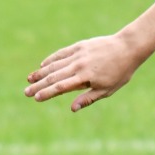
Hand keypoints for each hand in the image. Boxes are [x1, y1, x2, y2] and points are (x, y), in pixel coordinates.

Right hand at [24, 33, 141, 110]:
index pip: (62, 86)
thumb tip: (72, 108)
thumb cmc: (120, 72)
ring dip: (41, 73)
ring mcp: (78, 54)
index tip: (36, 98)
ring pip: (55, 64)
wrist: (128, 47)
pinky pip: (62, 53)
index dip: (48, 93)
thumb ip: (88, 98)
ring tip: (29, 79)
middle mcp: (79, 65)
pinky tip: (42, 65)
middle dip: (39, 85)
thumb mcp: (107, 89)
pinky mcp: (80, 46)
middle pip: (54, 76)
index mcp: (86, 77)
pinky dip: (51, 59)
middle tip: (26, 92)